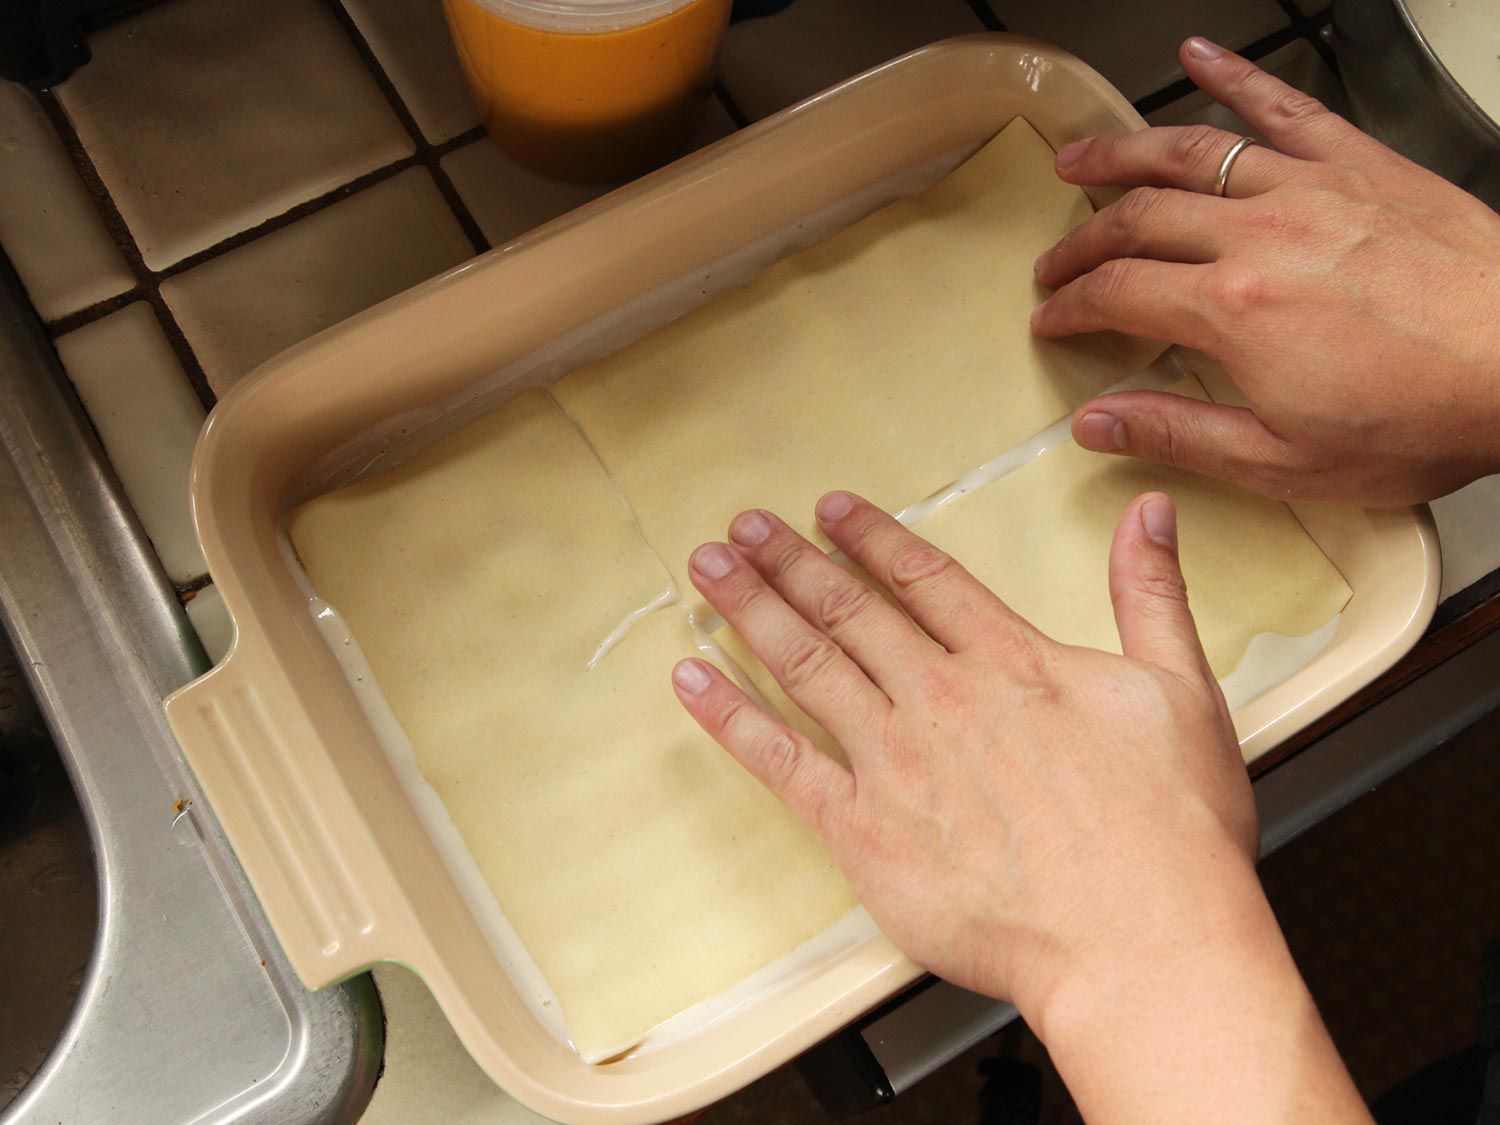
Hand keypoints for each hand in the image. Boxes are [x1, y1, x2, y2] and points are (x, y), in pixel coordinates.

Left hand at [672, 489, 1250, 1021]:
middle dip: (791, 561)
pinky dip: (730, 716)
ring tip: (709, 570)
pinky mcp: (863, 830)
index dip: (870, 537)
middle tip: (745, 527)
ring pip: (806, 665)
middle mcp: (941, 697)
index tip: (829, 510)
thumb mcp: (1182, 690)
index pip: (924, 578)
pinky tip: (693, 680)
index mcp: (1012, 662)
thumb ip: (1152, 593)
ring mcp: (895, 761)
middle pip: (849, 611)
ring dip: (752, 610)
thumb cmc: (1170, 835)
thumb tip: (1150, 512)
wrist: (1141, 942)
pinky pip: (780, 760)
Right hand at [1032, 37, 1499, 505]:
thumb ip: (1180, 435)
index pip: (1117, 292)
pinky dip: (1235, 76)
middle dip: (1082, 240)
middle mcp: (1261, 234)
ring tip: (1081, 157)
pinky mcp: (1363, 164)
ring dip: (1122, 152)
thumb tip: (1097, 423)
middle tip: (1057, 261)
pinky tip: (1199, 55)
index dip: (1071, 305)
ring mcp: (1312, 188)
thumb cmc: (1427, 414)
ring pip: (1190, 152)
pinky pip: (1286, 104)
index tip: (1053, 318)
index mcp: (1234, 309)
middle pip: (1138, 218)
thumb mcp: (1287, 460)